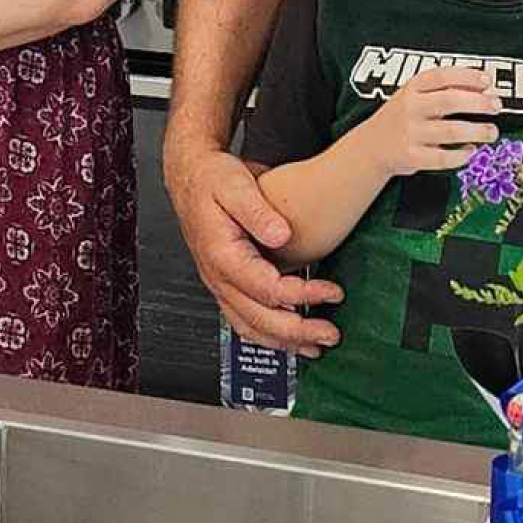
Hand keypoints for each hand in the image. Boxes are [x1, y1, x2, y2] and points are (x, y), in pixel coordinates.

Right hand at [166, 137, 341, 354]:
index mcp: (222, 254)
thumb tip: (282, 235)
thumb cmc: (212, 178)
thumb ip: (258, 210)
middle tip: (331, 334)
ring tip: (315, 346)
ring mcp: (220, 284)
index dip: (302, 295)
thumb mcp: (235, 184)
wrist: (191, 176)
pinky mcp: (226, 284)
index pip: (267, 289)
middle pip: (259, 319)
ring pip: (250, 327)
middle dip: (298, 332)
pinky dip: (268, 334)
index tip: (331, 292)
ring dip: (284, 341)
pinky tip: (288, 339)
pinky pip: (245, 320)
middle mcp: (218, 277)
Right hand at [368, 67, 502, 178]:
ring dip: (477, 131)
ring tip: (491, 132)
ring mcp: (410, 133)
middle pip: (449, 101)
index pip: (443, 76)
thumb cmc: (403, 117)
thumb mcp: (417, 95)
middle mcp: (411, 108)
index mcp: (413, 88)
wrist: (372, 146)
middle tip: (496, 106)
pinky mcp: (412, 157)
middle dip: (478, 103)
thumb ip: (446, 89)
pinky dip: (461, 155)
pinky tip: (470, 151)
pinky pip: (442, 158)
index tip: (488, 81)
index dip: (468, 77)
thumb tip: (485, 87)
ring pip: (450, 131)